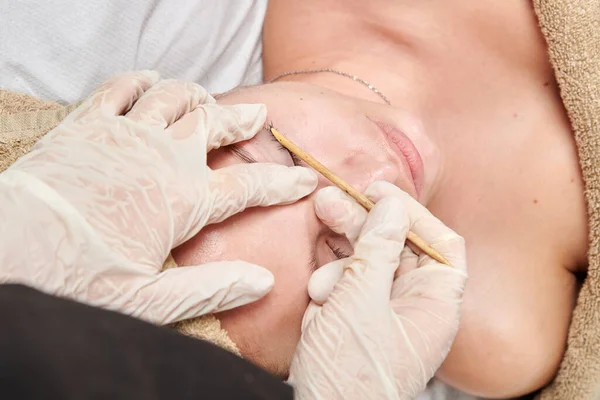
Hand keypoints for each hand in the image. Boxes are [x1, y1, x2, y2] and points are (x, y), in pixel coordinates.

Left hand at [0, 71, 316, 324]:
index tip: (306, 177)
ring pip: (172, 98)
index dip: (284, 182)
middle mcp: (162, 158)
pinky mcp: (87, 125)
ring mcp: (124, 135)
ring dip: (195, 94)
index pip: (250, 186)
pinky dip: (140, 81)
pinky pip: (120, 90)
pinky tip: (149, 79)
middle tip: (258, 116)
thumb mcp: (153, 300)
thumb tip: (263, 281)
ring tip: (206, 97)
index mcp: (184, 201)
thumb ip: (214, 288)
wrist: (10, 253)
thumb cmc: (79, 282)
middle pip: (214, 126)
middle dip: (241, 120)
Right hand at [289, 182, 466, 399]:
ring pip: (366, 265)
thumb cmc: (350, 375)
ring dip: (340, 258)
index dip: (412, 214)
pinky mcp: (355, 321)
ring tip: (319, 276)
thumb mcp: (361, 303)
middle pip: (396, 248)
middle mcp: (414, 307)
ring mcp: (382, 314)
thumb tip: (392, 206)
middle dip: (362, 226)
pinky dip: (330, 283)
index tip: (379, 193)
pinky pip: (347, 286)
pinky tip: (316, 294)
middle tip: (329, 201)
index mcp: (435, 305)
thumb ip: (377, 250)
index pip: (439, 244)